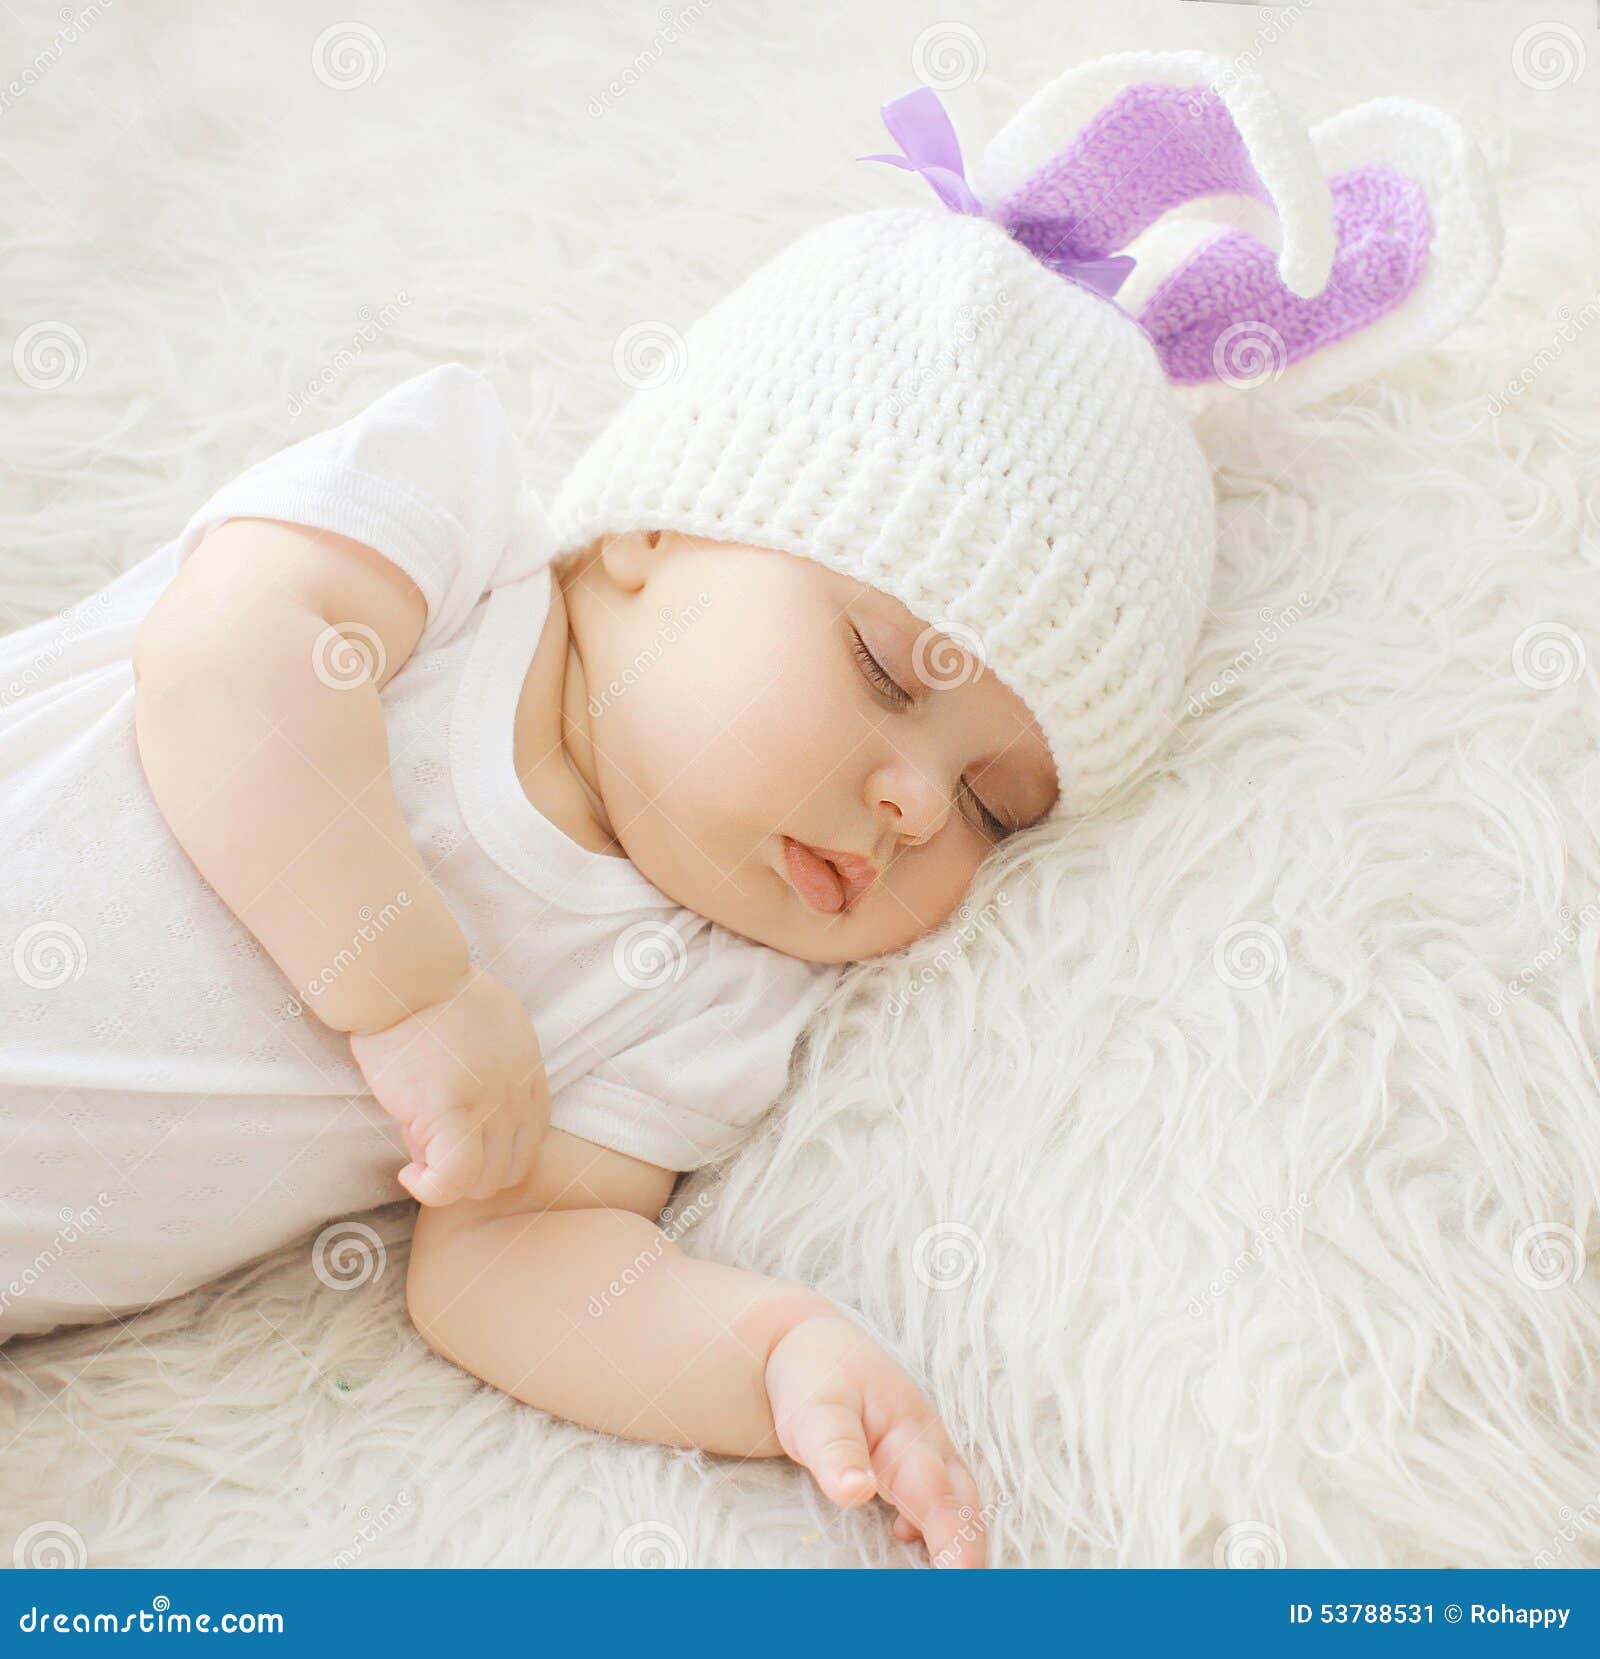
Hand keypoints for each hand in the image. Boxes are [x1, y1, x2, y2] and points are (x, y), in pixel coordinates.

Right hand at [348, 965, 548, 1205]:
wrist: (408, 977)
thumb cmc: (434, 996)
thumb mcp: (487, 1030)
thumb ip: (490, 1073)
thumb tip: (462, 1118)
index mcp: (529, 1074)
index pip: (531, 1142)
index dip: (493, 1156)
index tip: (457, 1146)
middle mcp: (517, 1094)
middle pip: (512, 1170)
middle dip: (472, 1173)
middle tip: (432, 1150)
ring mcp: (487, 1105)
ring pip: (485, 1182)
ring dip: (450, 1183)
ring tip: (418, 1156)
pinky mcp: (449, 1112)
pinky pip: (453, 1178)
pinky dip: (432, 1189)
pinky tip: (409, 1173)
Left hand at [763, 1312, 989, 1567]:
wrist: (808, 1344)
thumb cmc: (815, 1377)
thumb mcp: (817, 1410)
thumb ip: (836, 1452)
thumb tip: (857, 1492)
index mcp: (910, 1435)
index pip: (940, 1500)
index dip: (955, 1545)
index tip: (961, 1583)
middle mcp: (928, 1446)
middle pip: (963, 1505)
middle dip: (970, 1551)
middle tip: (965, 1595)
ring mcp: (924, 1452)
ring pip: (957, 1502)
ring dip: (959, 1543)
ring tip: (951, 1583)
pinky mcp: (910, 1462)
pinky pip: (939, 1500)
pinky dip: (939, 1531)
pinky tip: (914, 1547)